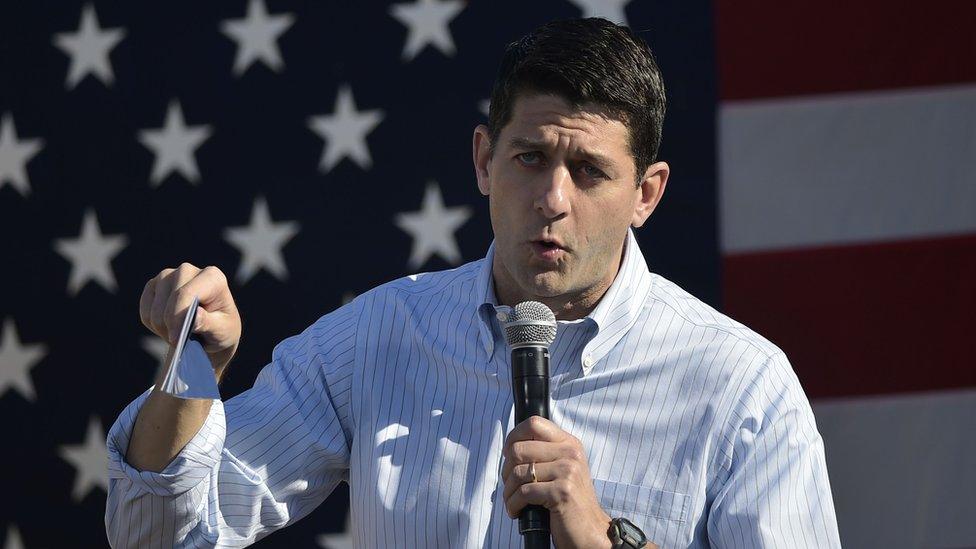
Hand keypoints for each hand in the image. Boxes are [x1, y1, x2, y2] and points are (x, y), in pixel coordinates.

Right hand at [139, 263, 241, 373]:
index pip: (186, 293)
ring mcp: (169, 275)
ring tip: (177, 335)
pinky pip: (144, 308)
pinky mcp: (154, 285)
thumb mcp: (222, 331)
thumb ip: (210, 324)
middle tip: (180, 341)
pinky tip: (168, 328)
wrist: (211, 331)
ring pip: (154, 306)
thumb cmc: (222, 329)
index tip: (176, 339)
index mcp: (212, 277)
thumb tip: (196, 316)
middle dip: (170, 324)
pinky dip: (153, 324)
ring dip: (162, 327)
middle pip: (169, 298)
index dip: (177, 317)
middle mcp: (189, 270)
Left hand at [501, 416, 612, 548]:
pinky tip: (516, 511)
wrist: (590, 530)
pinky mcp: (562, 492)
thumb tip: (511, 447)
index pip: (533, 423)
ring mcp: (568, 472)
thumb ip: (545, 453)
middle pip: (519, 449)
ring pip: (518, 473)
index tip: (508, 454)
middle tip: (509, 486)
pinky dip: (514, 504)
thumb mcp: (563, 469)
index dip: (513, 437)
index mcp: (569, 443)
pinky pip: (524, 493)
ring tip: (512, 501)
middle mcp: (570, 453)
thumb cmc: (570, 501)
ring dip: (508, 491)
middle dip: (506, 471)